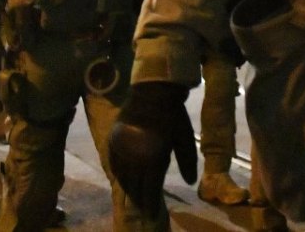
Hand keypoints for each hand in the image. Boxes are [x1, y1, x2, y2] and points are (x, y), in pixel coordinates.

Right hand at [108, 82, 196, 217]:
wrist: (153, 90)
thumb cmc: (173, 114)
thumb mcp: (185, 138)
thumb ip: (187, 161)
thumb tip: (191, 182)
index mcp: (153, 158)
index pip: (149, 189)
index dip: (150, 203)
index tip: (151, 213)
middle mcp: (134, 156)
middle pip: (135, 186)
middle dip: (139, 199)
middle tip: (142, 209)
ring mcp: (121, 148)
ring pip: (122, 176)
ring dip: (128, 188)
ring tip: (134, 197)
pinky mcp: (113, 138)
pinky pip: (113, 163)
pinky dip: (118, 173)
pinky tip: (122, 179)